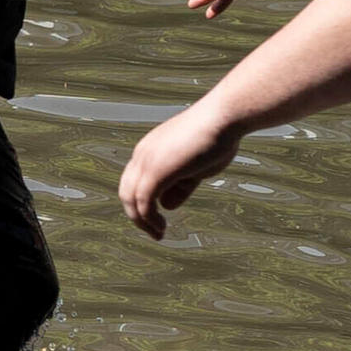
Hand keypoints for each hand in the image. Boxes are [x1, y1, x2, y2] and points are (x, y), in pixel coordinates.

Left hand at [117, 100, 246, 239]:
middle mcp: (142, 153)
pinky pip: (143, 203)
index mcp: (150, 149)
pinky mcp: (157, 171)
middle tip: (155, 231)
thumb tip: (166, 206)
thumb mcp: (196, 168)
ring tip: (158, 233)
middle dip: (137, 214)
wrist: (224, 117)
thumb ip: (180, 186)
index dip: (143, 202)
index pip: (135, 180)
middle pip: (127, 190)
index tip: (160, 218)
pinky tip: (161, 228)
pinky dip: (148, 219)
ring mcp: (147, 161)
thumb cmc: (217, 138)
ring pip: (131, 199)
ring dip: (141, 221)